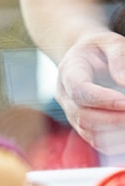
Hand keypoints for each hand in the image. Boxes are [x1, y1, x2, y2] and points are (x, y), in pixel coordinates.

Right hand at [56, 30, 124, 153]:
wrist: (84, 58)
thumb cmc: (100, 49)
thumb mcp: (111, 43)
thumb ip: (120, 58)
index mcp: (69, 72)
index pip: (80, 91)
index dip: (103, 100)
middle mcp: (65, 96)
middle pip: (84, 116)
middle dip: (115, 120)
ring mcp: (72, 113)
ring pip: (89, 132)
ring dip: (116, 133)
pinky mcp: (82, 126)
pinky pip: (95, 141)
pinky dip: (115, 142)